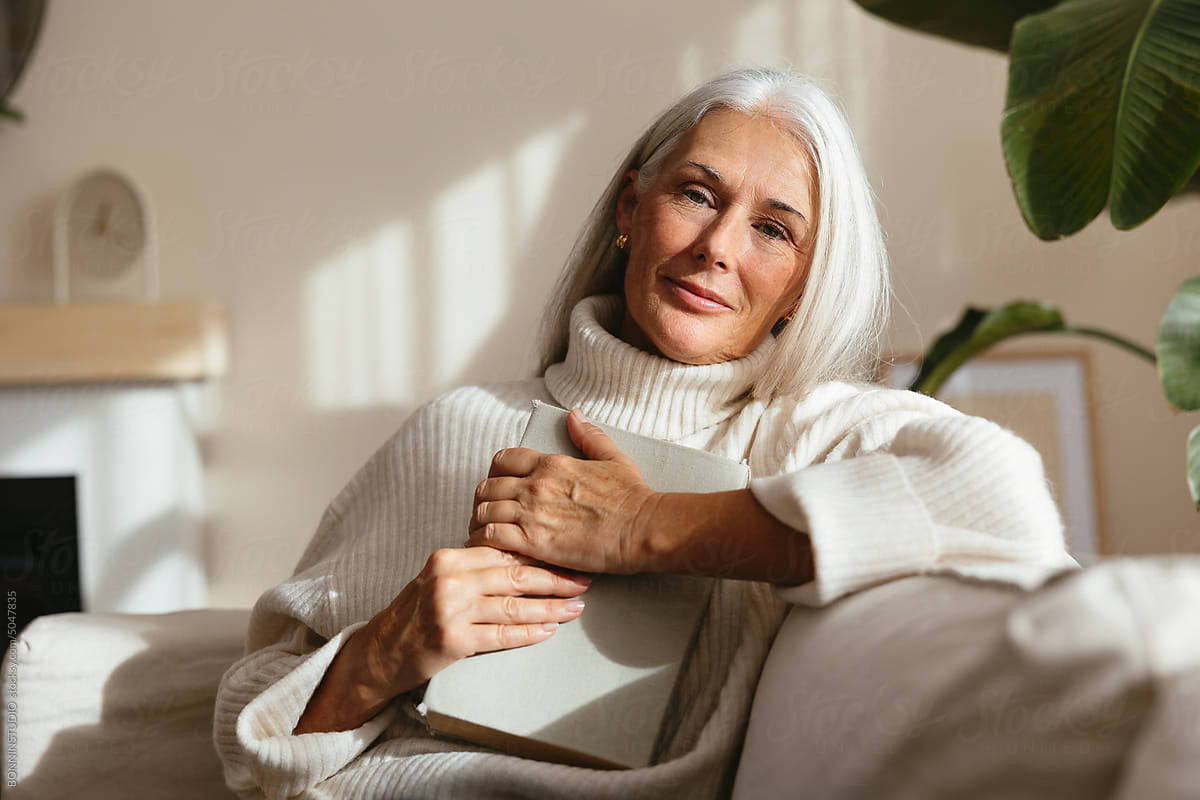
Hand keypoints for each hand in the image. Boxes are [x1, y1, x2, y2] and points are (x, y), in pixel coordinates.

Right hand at [362, 547, 589, 697]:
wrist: (383, 651)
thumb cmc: (419, 612)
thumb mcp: (443, 578)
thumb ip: (478, 566)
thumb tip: (529, 555)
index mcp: (449, 557)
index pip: (505, 551)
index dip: (541, 554)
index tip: (569, 556)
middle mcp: (449, 579)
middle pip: (514, 575)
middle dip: (555, 578)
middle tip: (583, 580)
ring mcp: (450, 610)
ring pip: (513, 605)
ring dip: (550, 607)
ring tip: (575, 608)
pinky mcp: (452, 640)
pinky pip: (501, 635)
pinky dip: (529, 632)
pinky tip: (549, 630)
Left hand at [466, 408, 658, 573]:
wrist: (643, 528)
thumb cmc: (633, 497)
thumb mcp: (613, 458)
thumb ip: (589, 436)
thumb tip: (575, 415)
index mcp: (552, 463)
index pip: (503, 460)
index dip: (495, 474)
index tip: (499, 487)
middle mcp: (536, 484)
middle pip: (486, 486)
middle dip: (484, 500)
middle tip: (489, 514)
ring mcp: (532, 512)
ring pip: (483, 511)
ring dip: (481, 523)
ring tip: (486, 535)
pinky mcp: (533, 542)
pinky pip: (490, 536)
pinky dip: (484, 542)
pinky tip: (490, 549)